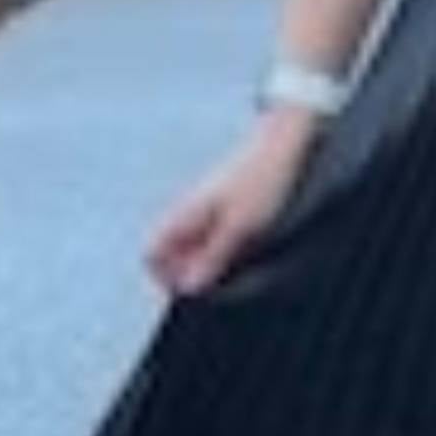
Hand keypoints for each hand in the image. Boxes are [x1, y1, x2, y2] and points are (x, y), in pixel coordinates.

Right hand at [143, 108, 324, 295]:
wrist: (283, 143)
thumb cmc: (262, 182)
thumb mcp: (240, 226)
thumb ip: (212, 257)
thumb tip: (188, 289)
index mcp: (185, 215)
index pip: (152, 255)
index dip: (166, 278)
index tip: (195, 292)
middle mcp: (188, 211)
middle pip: (171, 254)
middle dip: (188, 274)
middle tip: (220, 284)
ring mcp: (205, 207)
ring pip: (192, 246)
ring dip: (208, 262)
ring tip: (237, 267)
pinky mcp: (224, 205)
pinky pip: (212, 236)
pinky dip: (223, 249)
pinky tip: (247, 250)